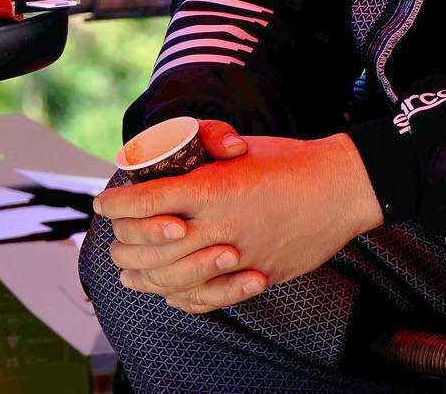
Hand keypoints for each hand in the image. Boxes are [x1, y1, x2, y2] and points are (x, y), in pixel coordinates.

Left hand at [95, 122, 383, 313]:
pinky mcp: (256, 276)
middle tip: (113, 238)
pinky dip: (180, 297)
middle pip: (150, 247)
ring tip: (128, 273)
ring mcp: (238, 256)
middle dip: (123, 243)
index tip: (103, 203)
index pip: (145, 203)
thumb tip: (170, 171)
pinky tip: (167, 293)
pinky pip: (207, 297)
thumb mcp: (240, 149)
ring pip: (173, 279)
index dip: (116, 205)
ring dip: (143, 277)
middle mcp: (219, 226)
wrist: (342, 187)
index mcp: (211, 188)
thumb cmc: (291, 161)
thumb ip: (203, 161)